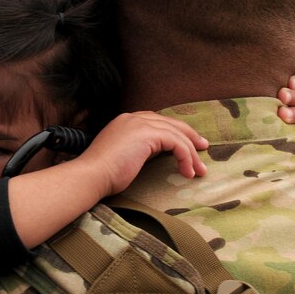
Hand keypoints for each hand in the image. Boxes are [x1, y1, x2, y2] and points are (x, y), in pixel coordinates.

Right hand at [78, 112, 208, 196]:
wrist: (91, 175)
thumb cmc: (103, 174)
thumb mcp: (124, 157)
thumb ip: (139, 149)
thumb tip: (157, 155)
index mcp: (126, 121)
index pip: (158, 122)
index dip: (176, 132)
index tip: (190, 146)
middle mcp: (133, 118)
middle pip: (170, 123)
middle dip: (189, 137)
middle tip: (203, 150)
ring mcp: (139, 123)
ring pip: (177, 134)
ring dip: (191, 154)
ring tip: (199, 170)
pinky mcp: (147, 134)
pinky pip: (176, 143)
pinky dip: (185, 157)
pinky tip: (187, 172)